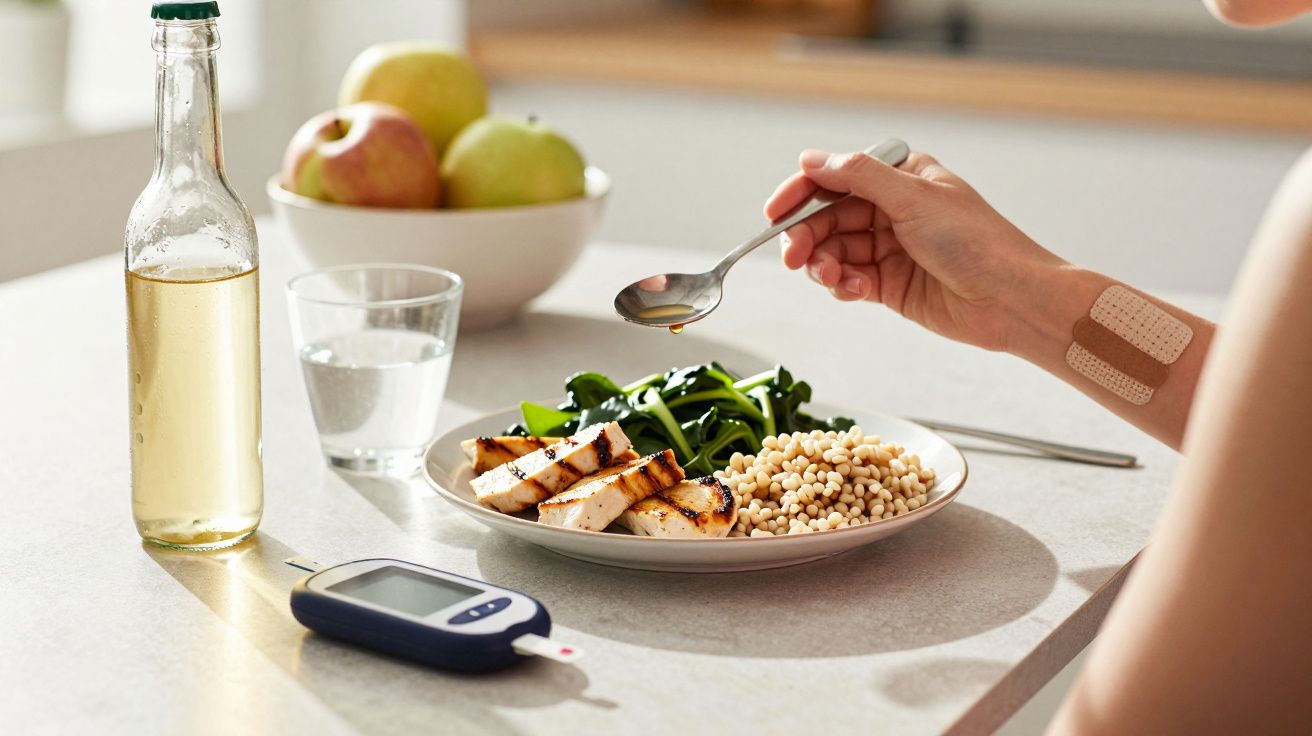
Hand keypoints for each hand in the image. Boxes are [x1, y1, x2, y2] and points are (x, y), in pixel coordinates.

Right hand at [766, 148, 1065, 352]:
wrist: (1011, 300)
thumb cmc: (977, 242)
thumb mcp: (913, 198)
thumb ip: (858, 177)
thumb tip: (812, 159)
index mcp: (900, 177)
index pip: (836, 178)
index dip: (800, 193)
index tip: (774, 213)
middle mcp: (892, 209)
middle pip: (828, 218)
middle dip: (808, 237)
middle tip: (795, 257)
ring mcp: (889, 247)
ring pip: (834, 251)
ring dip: (825, 264)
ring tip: (835, 277)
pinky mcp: (889, 284)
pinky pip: (848, 279)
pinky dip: (844, 285)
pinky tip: (858, 289)